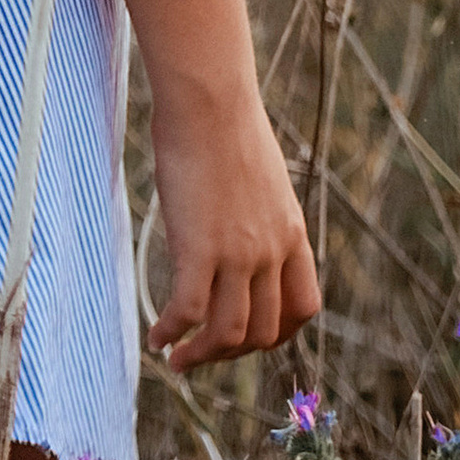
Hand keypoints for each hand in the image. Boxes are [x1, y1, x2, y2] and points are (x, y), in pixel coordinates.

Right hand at [146, 81, 321, 369]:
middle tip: (202, 352)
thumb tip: (234, 226)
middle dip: (233, 352)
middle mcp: (272, 250)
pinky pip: (188, 312)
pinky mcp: (201, 249)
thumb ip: (256, 213)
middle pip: (264, 331)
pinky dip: (172, 333)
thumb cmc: (223, 124)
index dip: (278, 334)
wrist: (209, 100)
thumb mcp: (259, 177)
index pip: (303, 307)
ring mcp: (239, 253)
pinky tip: (157, 337)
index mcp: (291, 232)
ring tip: (176, 359)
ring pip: (229, 333)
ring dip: (202, 356)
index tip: (248, 337)